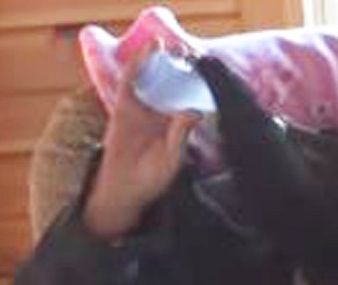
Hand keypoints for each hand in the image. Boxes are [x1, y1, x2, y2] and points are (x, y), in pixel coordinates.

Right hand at [83, 40, 201, 239]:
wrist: (124, 188)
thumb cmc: (152, 178)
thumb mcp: (173, 159)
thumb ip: (181, 135)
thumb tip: (194, 111)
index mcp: (180, 123)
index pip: (193, 96)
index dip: (203, 81)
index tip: (213, 67)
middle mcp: (163, 110)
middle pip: (175, 80)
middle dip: (185, 65)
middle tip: (195, 51)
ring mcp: (144, 106)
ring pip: (155, 75)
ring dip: (165, 58)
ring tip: (175, 44)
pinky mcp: (125, 104)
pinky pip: (133, 78)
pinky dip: (140, 61)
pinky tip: (152, 47)